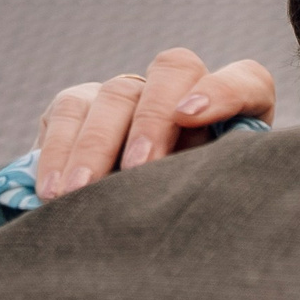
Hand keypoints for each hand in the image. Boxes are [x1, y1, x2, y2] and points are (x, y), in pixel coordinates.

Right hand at [32, 46, 275, 199]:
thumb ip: (211, 186)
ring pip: (116, 95)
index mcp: (237, 111)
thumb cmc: (190, 217)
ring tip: (83, 191)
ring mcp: (130, 93)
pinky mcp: (81, 104)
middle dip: (154, 119)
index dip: (224, 91)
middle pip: (174, 72)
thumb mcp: (210, 205)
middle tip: (138, 167)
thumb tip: (195, 192)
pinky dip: (59, 152)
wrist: (133, 227)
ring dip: (97, 144)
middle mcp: (184, 89)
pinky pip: (69, 112)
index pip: (245, 80)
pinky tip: (54, 191)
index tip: (193, 116)